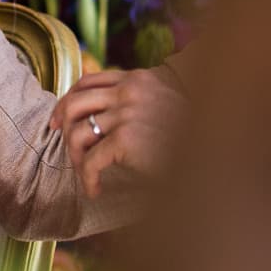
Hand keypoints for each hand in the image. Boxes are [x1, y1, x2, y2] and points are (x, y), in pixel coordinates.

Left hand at [50, 70, 184, 197]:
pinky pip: (91, 160)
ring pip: (78, 133)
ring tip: (86, 175)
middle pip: (75, 103)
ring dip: (76, 158)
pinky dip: (88, 178)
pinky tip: (95, 191)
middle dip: (62, 127)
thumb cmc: (192, 138)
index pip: (88, 81)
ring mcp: (127, 113)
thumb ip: (138, 105)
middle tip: (63, 149)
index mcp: (138, 79)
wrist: (212, 154)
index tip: (58, 121)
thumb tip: (104, 120)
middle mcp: (130, 91)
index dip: (67, 100)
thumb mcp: (164, 108)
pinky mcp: (125, 139)